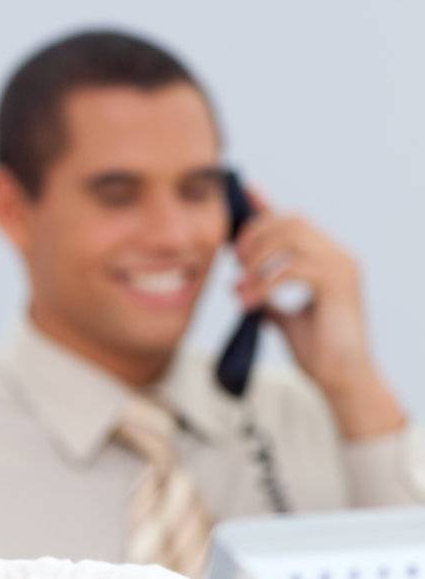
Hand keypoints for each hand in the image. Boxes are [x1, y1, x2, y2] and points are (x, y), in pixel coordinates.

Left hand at [234, 186, 403, 436]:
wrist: (342, 381)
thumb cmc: (320, 355)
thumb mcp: (286, 322)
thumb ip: (269, 301)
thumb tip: (242, 290)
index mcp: (327, 260)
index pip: (294, 223)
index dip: (265, 207)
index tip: (240, 198)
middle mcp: (338, 256)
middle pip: (291, 220)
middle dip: (256, 235)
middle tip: (235, 262)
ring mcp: (342, 267)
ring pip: (293, 236)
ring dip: (259, 257)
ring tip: (241, 285)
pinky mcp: (339, 284)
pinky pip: (295, 268)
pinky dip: (266, 282)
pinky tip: (250, 302)